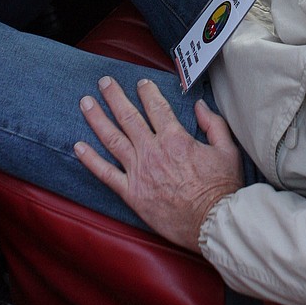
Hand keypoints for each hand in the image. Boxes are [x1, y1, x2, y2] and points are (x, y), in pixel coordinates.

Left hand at [74, 76, 243, 250]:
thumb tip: (199, 106)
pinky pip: (105, 173)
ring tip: (86, 103)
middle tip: (104, 82)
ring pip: (112, 139)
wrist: (211, 222)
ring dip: (97, 119)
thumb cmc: (221, 188)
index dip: (146, 92)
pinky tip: (78, 146)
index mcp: (175, 138)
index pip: (156, 107)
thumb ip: (213, 124)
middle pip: (128, 116)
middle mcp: (152, 151)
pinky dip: (90, 159)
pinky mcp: (131, 193)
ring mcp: (139, 171)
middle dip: (114, 96)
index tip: (140, 83)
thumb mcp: (227, 150)